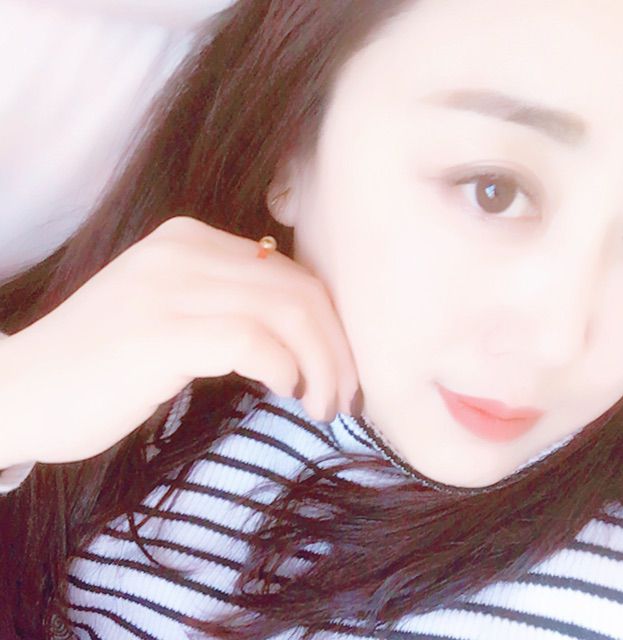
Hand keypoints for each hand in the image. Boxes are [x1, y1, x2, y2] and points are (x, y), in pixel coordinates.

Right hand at [0, 216, 360, 465]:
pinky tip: (288, 394)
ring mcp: (170, 286)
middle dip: (338, 349)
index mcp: (191, 240)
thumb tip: (300, 329)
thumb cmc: (103, 363)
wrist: (20, 389)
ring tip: (323, 406)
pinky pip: (252, 341)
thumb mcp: (171, 313)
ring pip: (288, 313)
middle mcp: (184, 250)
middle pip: (300, 290)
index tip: (341, 370)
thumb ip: (227, 304)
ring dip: (322, 366)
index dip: (332, 324)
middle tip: (344, 396)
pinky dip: (286, 369)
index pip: (292, 273)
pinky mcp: (160, 332)